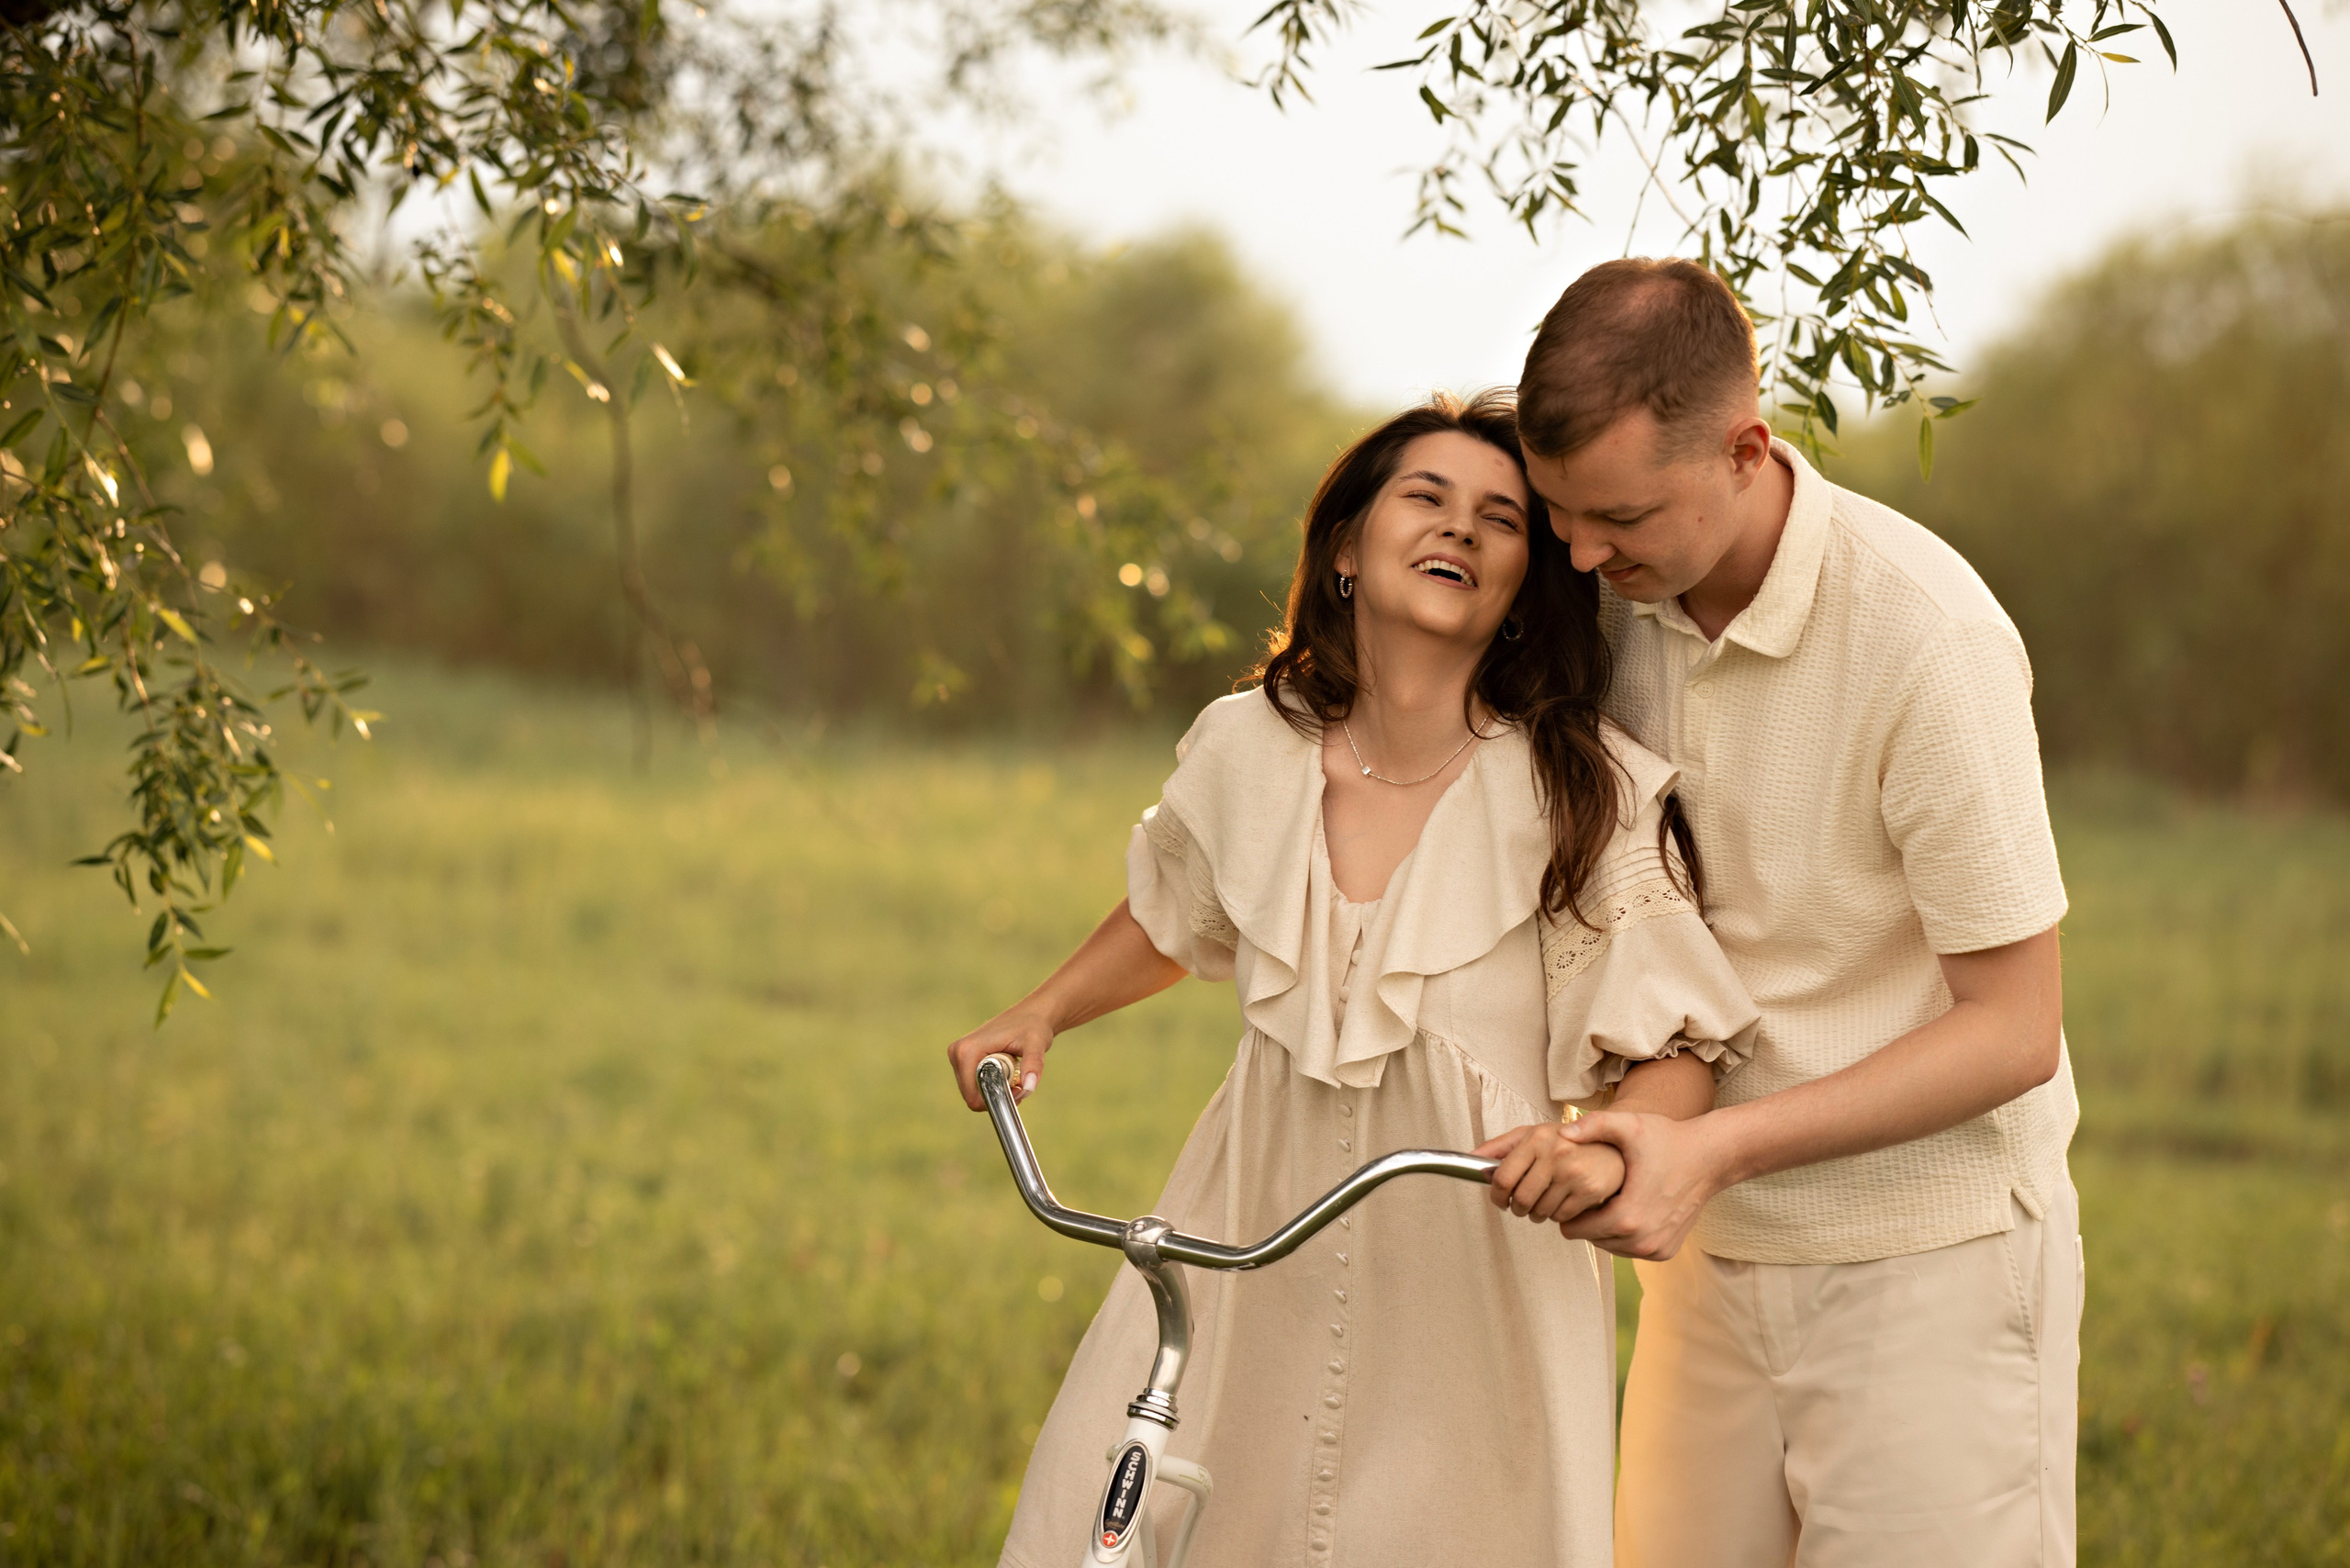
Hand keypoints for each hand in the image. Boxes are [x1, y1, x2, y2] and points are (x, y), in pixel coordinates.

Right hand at [947, 1008, 1052, 1110]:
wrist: (1030, 1014)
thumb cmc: (1033, 1026)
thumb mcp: (1036, 1044)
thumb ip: (1033, 1064)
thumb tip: (1029, 1087)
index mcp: (968, 1050)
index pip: (972, 1096)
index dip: (995, 1100)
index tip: (1017, 1089)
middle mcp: (957, 1052)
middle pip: (971, 1095)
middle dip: (995, 1096)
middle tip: (1018, 1085)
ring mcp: (957, 1054)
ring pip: (972, 1091)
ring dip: (994, 1091)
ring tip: (1014, 1077)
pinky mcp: (962, 1057)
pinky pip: (973, 1082)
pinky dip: (990, 1084)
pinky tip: (1006, 1074)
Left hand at [1473, 1123, 1627, 1224]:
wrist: (1612, 1149)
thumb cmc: (1567, 1143)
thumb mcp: (1533, 1135)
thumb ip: (1500, 1146)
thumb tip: (1471, 1157)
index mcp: (1536, 1139)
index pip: (1502, 1178)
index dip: (1495, 1196)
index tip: (1499, 1200)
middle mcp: (1554, 1154)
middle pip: (1520, 1200)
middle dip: (1517, 1208)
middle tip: (1521, 1204)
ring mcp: (1573, 1173)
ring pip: (1539, 1212)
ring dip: (1536, 1214)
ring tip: (1544, 1201)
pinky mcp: (1589, 1191)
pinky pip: (1560, 1218)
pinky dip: (1556, 1216)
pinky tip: (1562, 1202)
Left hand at [1552, 1110, 1732, 1259]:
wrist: (1709, 1157)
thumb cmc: (1667, 1140)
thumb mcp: (1630, 1126)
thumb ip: (1594, 1125)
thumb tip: (1563, 1134)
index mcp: (1627, 1218)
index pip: (1575, 1229)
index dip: (1568, 1209)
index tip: (1570, 1190)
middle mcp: (1643, 1242)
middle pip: (1591, 1238)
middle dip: (1585, 1218)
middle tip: (1586, 1192)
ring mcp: (1656, 1250)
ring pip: (1609, 1246)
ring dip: (1603, 1227)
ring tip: (1604, 1198)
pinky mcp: (1665, 1252)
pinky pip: (1629, 1249)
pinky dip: (1623, 1234)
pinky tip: (1624, 1208)